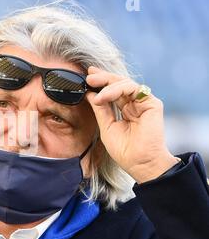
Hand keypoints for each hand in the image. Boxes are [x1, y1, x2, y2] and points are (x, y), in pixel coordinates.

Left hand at [85, 66, 178, 183]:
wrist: (139, 163)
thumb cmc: (124, 150)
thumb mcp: (106, 127)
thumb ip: (100, 110)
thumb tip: (90, 94)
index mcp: (126, 110)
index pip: (113, 91)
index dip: (101, 83)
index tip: (87, 78)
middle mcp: (135, 104)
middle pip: (119, 84)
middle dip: (102, 77)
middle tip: (88, 76)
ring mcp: (144, 103)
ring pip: (125, 83)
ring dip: (106, 83)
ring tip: (92, 85)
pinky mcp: (152, 103)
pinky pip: (132, 89)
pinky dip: (115, 90)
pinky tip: (102, 96)